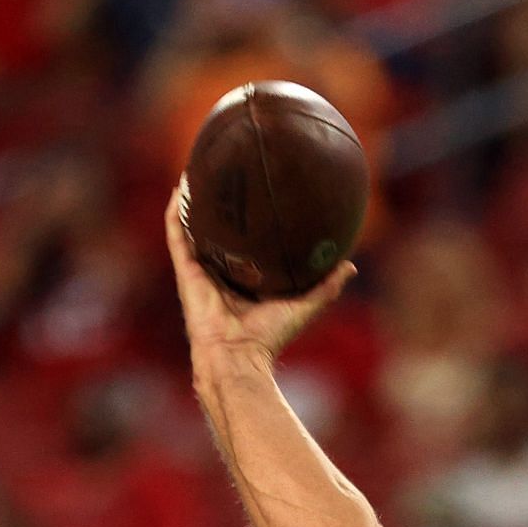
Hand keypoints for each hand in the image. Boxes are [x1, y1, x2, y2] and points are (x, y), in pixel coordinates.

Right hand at [164, 183, 354, 367]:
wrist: (237, 355)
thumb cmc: (269, 336)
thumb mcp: (304, 306)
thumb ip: (327, 287)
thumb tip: (350, 265)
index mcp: (246, 280)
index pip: (248, 246)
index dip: (251, 224)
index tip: (259, 196)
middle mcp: (221, 273)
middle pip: (220, 233)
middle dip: (221, 206)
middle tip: (230, 174)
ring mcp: (201, 271)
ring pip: (195, 229)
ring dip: (194, 201)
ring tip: (198, 171)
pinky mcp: (186, 271)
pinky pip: (178, 235)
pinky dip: (177, 212)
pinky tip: (181, 187)